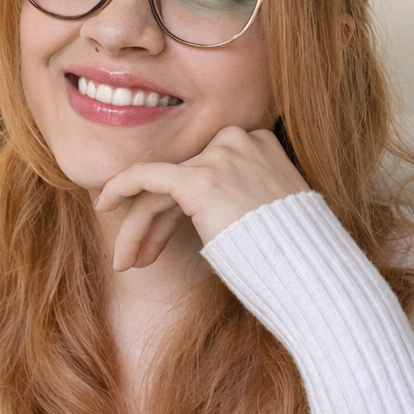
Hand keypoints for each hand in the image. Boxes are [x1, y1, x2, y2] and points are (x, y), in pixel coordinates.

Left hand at [94, 126, 311, 270]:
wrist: (311, 272)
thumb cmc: (297, 257)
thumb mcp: (275, 215)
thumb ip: (243, 200)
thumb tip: (214, 215)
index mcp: (262, 146)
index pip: (204, 172)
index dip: (176, 209)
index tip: (162, 240)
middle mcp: (241, 141)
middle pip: (181, 179)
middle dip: (154, 220)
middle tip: (137, 256)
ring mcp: (220, 157)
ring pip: (161, 187)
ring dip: (138, 226)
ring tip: (124, 262)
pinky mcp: (200, 178)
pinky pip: (145, 177)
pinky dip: (120, 188)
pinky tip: (103, 206)